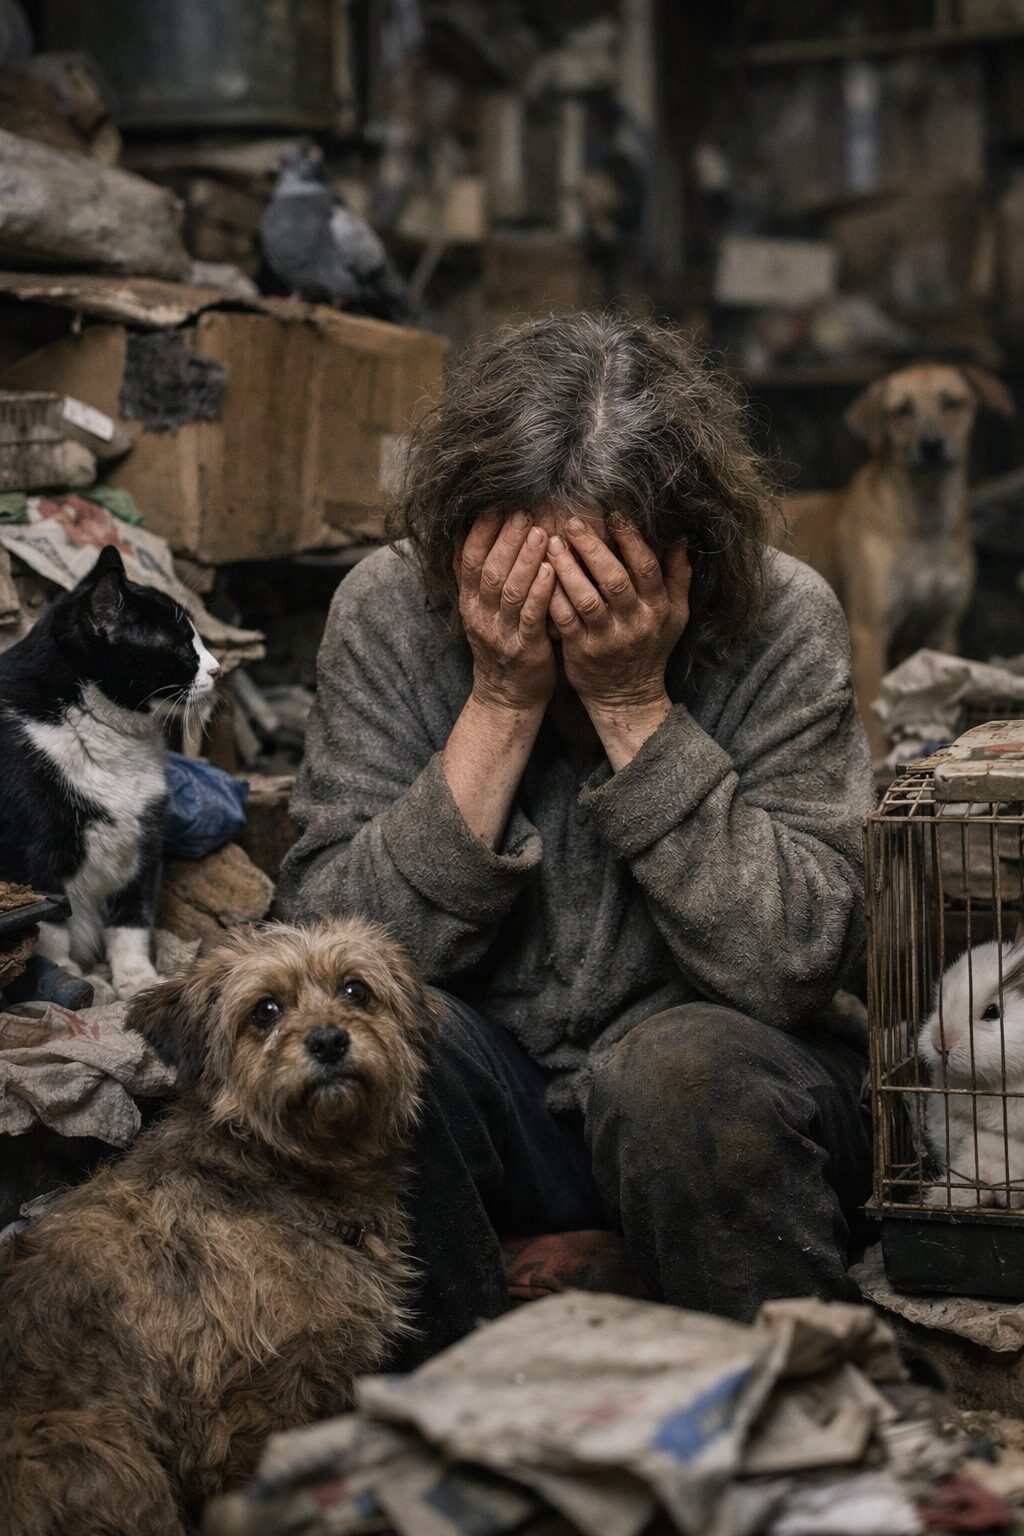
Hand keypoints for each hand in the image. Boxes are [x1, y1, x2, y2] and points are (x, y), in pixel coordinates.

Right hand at [455, 512, 556, 712]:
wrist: (507, 696)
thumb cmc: (501, 644)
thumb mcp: (479, 610)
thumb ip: (472, 576)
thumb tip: (461, 534)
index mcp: (470, 602)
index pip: (469, 559)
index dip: (482, 531)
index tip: (498, 504)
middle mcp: (481, 615)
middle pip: (489, 571)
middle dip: (506, 539)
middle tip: (524, 511)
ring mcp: (502, 633)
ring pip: (509, 591)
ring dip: (524, 560)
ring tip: (540, 533)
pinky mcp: (525, 649)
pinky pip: (531, 617)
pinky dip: (540, 593)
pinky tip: (551, 571)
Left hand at [546, 517, 690, 717]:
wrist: (628, 696)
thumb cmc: (651, 647)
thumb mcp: (675, 614)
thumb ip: (677, 576)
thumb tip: (680, 537)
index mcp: (658, 609)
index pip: (646, 567)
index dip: (631, 539)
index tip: (613, 513)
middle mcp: (635, 623)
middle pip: (615, 580)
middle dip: (592, 548)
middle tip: (571, 522)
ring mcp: (607, 640)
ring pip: (586, 600)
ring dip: (567, 569)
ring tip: (551, 543)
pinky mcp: (581, 652)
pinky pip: (564, 621)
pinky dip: (552, 597)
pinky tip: (539, 575)